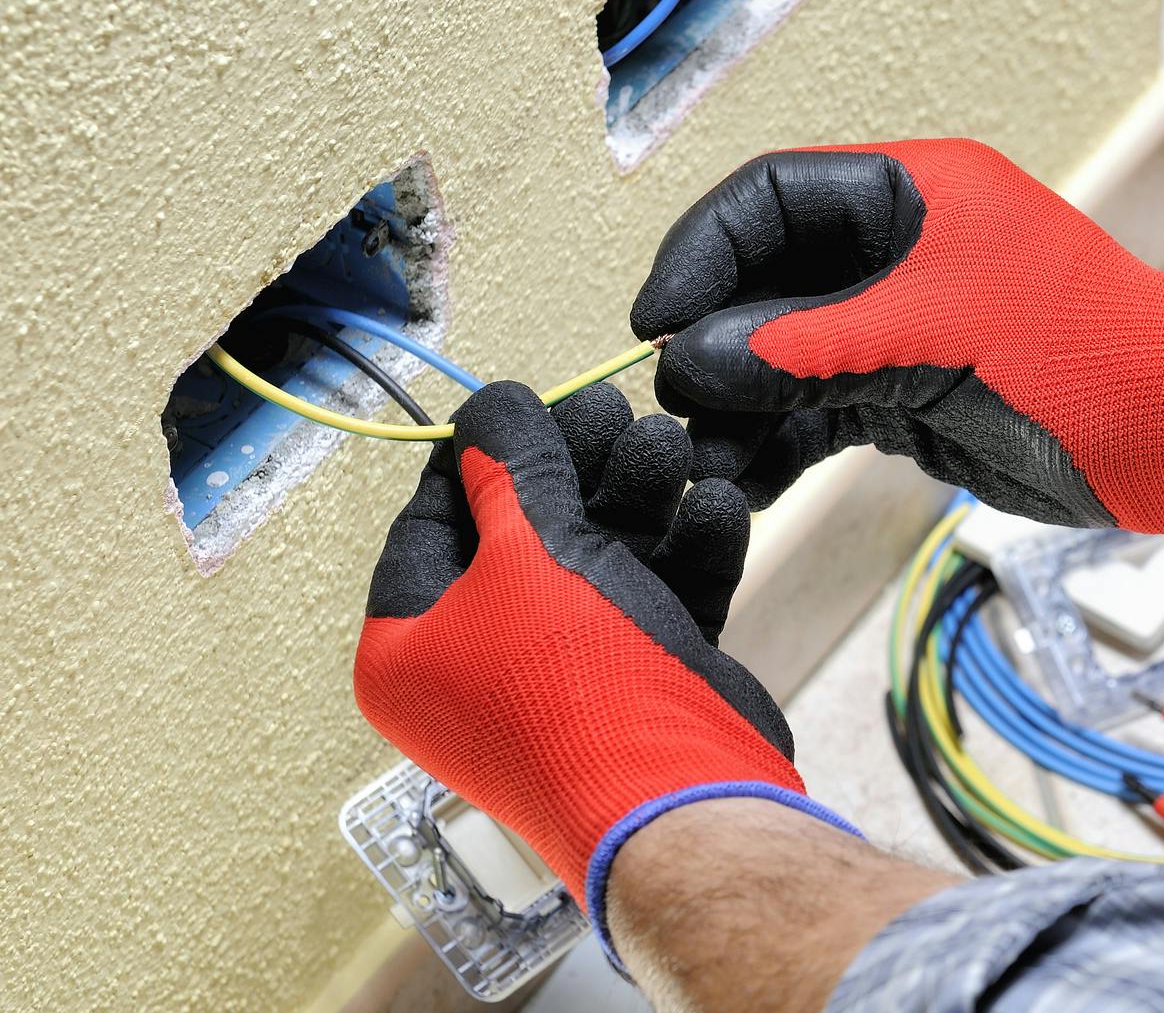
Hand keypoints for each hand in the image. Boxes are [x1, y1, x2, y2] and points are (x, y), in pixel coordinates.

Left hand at [355, 381, 854, 956]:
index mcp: (409, 648)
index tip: (524, 402)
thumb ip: (510, 468)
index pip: (430, 522)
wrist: (679, 800)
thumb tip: (491, 406)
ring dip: (639, 499)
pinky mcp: (638, 685)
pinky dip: (683, 552)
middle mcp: (477, 667)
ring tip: (673, 447)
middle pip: (524, 536)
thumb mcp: (527, 553)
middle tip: (614, 409)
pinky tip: (715, 505)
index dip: (478, 454)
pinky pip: (652, 601)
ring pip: (597, 562)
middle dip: (579, 468)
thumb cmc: (575, 687)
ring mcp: (562, 679)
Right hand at [631, 138, 1163, 533]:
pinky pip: (821, 410)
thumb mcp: (927, 340)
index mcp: (912, 195)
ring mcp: (903, 326)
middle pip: (766, 281)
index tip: (655, 323)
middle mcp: (900, 251)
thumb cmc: (1080, 356)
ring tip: (703, 463)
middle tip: (675, 409)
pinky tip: (746, 484)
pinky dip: (781, 444)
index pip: (769, 197)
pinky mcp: (910, 394)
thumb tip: (686, 363)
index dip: (701, 253)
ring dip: (739, 408)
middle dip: (714, 345)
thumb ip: (803, 349)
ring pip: (786, 355)